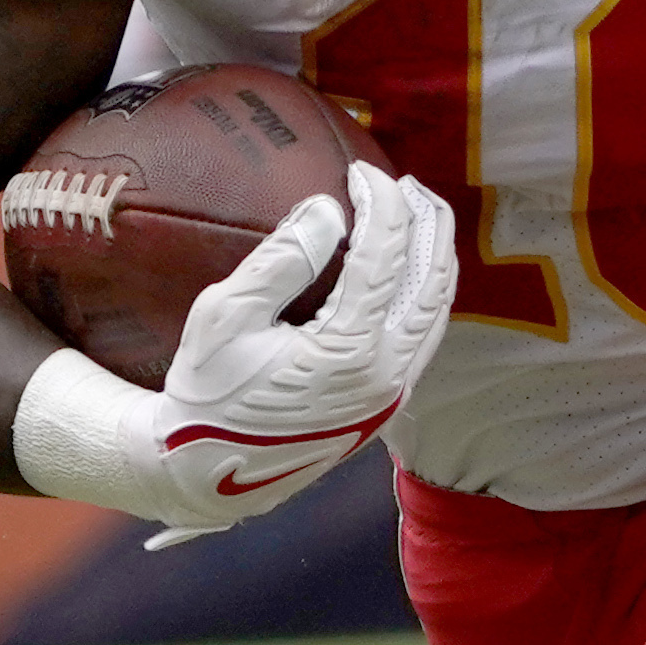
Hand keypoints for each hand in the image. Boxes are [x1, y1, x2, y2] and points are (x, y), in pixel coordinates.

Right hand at [8, 164, 456, 545]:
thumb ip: (280, 261)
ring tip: (419, 216)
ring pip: (437, 312)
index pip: (386, 258)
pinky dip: (426, 295)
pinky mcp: (389, 405)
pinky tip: (409, 269)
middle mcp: (386, 375)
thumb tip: (328, 209)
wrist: (210, 472)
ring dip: (435, 258)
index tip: (363, 171)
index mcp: (349, 350)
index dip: (382, 205)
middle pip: (432, 282)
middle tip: (408, 184)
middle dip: (428, 224)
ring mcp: (394, 394)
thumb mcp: (224, 317)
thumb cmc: (208, 390)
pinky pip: (425, 338)